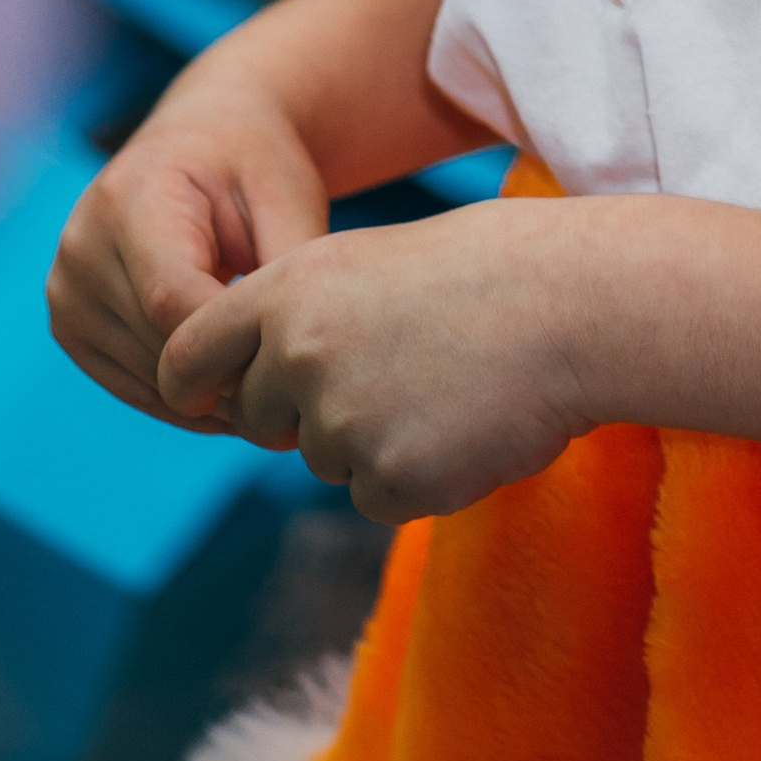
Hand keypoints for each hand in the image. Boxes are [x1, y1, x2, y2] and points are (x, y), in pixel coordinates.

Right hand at [49, 78, 328, 423]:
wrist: (201, 139)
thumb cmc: (252, 163)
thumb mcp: (286, 194)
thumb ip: (288, 264)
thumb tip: (289, 344)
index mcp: (130, 198)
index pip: (169, 300)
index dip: (229, 344)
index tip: (285, 361)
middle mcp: (82, 247)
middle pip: (156, 345)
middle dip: (226, 373)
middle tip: (286, 384)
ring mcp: (66, 291)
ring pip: (144, 377)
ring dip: (206, 393)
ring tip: (264, 381)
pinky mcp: (68, 325)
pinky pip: (128, 385)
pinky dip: (180, 395)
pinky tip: (228, 386)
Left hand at [156, 201, 589, 523]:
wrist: (574, 304)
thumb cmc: (486, 273)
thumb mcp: (371, 264)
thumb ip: (303, 317)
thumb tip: (254, 378)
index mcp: (289, 290)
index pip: (187, 355)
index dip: (194, 383)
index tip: (205, 397)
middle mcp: (299, 355)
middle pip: (262, 418)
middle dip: (307, 410)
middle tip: (392, 368)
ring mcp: (342, 422)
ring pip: (326, 459)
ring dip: (373, 438)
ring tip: (445, 383)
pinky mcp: (390, 481)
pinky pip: (377, 497)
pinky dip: (416, 473)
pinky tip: (465, 425)